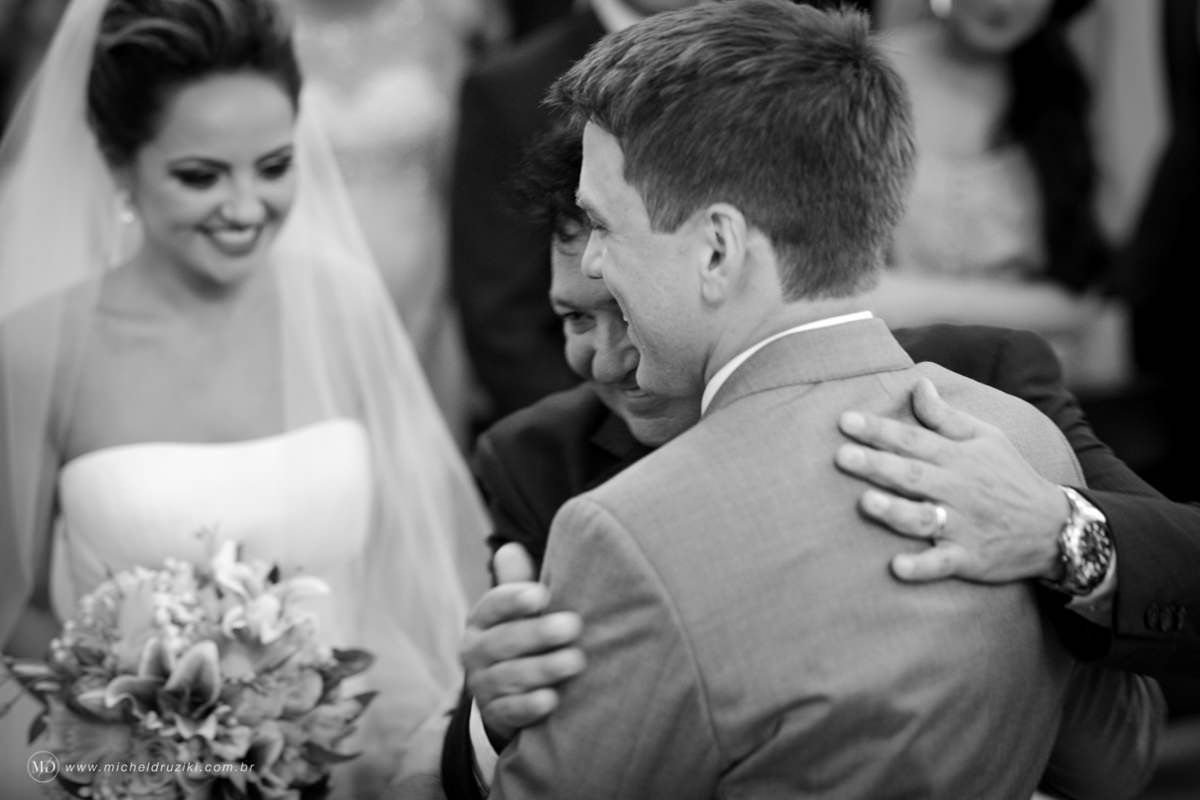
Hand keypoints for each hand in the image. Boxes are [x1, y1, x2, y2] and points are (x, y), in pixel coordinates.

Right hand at [460, 543, 585, 744]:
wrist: (504, 694)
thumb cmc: (521, 637)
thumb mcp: (519, 610)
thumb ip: (517, 583)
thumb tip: (510, 548)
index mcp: (481, 620)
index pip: (493, 605)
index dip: (514, 599)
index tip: (542, 594)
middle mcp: (475, 651)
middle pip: (503, 641)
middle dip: (537, 633)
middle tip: (572, 625)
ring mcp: (483, 685)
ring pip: (508, 677)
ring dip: (542, 669)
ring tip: (575, 661)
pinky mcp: (496, 714)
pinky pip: (510, 711)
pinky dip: (530, 706)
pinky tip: (552, 699)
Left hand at [834, 378, 1069, 583]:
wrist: (1056, 528)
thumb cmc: (1011, 477)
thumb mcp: (987, 438)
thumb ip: (945, 416)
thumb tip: (917, 384)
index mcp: (958, 458)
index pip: (912, 439)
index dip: (879, 430)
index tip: (845, 421)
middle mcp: (957, 489)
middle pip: (912, 475)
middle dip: (877, 465)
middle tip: (842, 456)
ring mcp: (962, 525)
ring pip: (923, 518)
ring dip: (895, 512)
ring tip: (865, 503)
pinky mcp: (968, 558)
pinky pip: (942, 563)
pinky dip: (922, 566)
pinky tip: (897, 567)